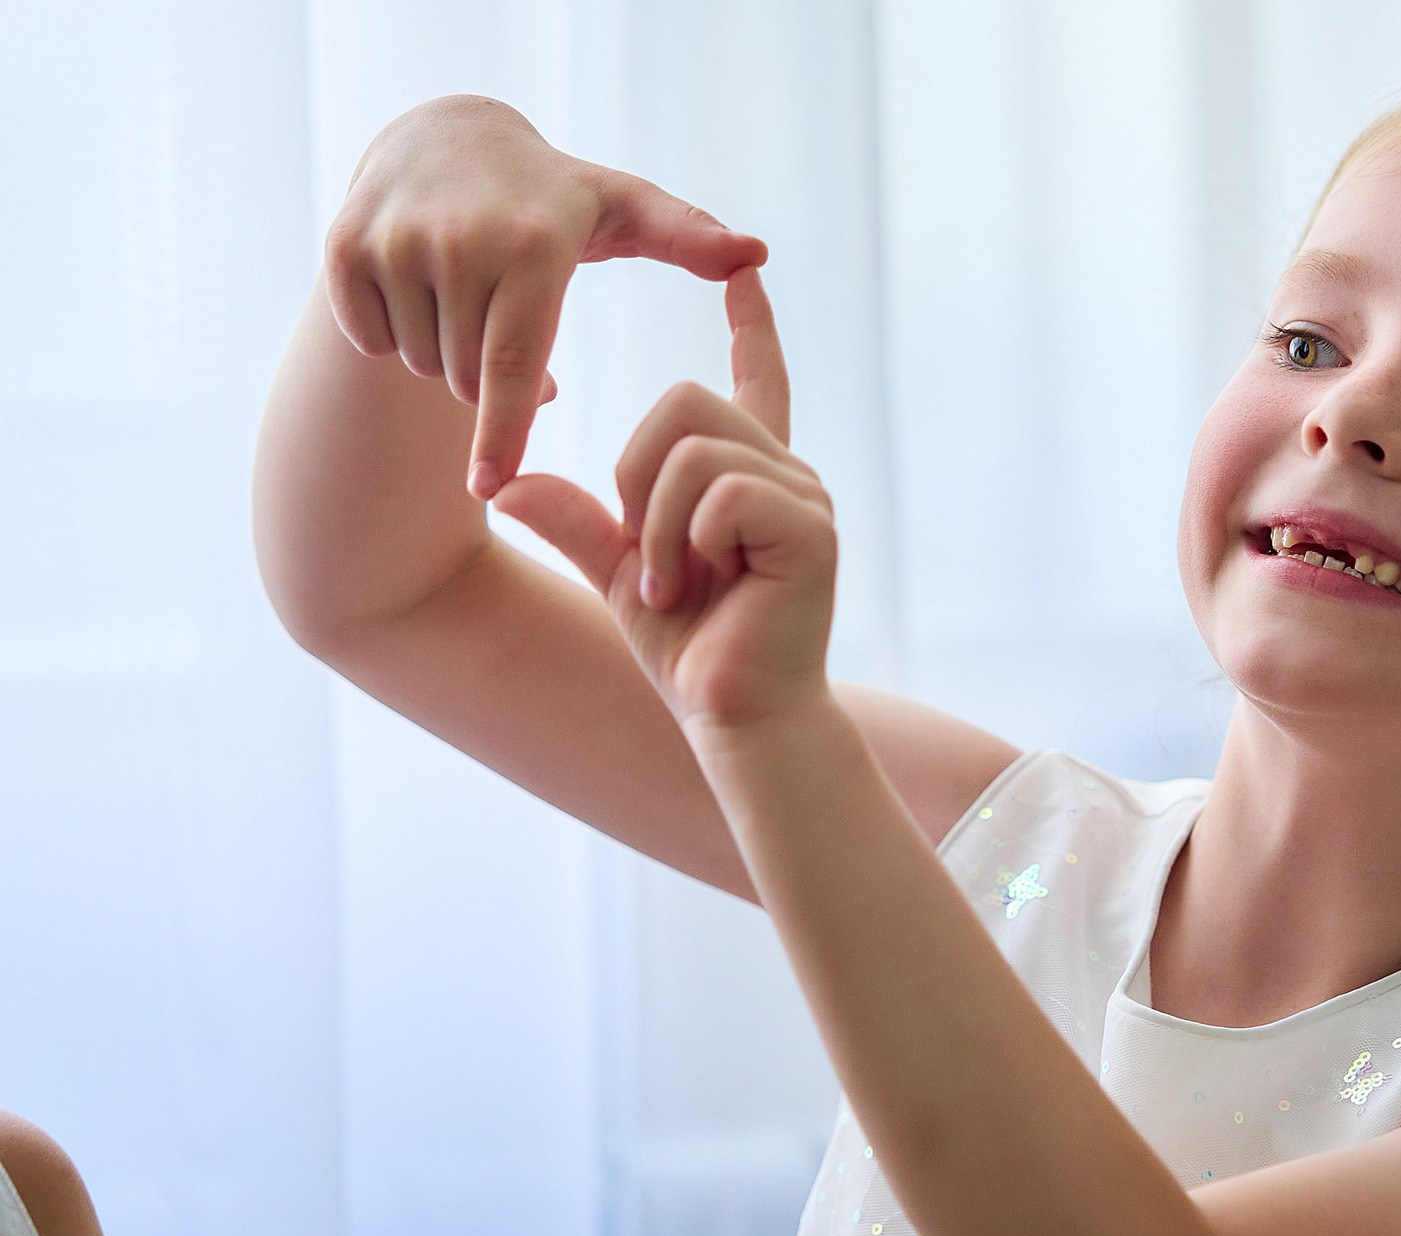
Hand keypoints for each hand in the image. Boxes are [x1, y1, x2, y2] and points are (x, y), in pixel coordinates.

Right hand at [322, 94, 767, 499]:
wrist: (443, 137)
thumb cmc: (554, 195)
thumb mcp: (626, 209)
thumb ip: (691, 238)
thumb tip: (757, 255)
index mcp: (535, 246)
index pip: (514, 363)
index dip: (502, 433)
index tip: (493, 488)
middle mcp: (462, 240)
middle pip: (467, 379)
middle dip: (487, 381)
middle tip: (502, 328)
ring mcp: (396, 241)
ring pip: (422, 364)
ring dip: (445, 357)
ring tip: (467, 303)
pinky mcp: (342, 247)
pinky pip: (371, 339)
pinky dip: (392, 335)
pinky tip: (420, 292)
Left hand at [492, 268, 836, 732]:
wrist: (735, 716)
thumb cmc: (690, 649)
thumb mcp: (613, 573)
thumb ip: (573, 520)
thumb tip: (506, 485)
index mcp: (750, 474)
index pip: (759, 377)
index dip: (752, 324)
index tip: (744, 271)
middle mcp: (786, 473)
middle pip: (685, 400)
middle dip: (637, 474)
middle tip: (650, 555)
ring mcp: (805, 497)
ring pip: (693, 447)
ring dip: (658, 523)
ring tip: (673, 582)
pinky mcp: (811, 529)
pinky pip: (719, 491)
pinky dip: (686, 542)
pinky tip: (701, 586)